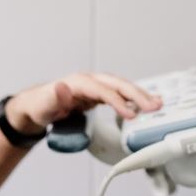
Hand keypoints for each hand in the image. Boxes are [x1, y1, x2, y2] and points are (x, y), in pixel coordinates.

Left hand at [5, 73, 161, 133]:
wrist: (37, 106)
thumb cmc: (40, 106)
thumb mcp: (44, 104)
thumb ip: (55, 97)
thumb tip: (62, 87)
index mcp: (78, 82)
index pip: (102, 90)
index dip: (117, 101)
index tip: (130, 113)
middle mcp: (90, 82)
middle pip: (117, 85)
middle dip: (137, 95)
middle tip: (154, 106)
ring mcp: (95, 88)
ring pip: (122, 89)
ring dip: (140, 96)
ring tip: (157, 104)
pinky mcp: (98, 96)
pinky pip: (119, 96)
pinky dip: (133, 100)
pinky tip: (145, 106)